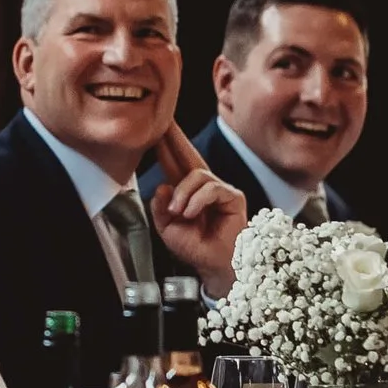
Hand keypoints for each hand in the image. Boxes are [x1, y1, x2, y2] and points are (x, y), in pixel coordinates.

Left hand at [147, 122, 248, 298]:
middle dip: (175, 137)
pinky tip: (191, 214)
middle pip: (188, 154)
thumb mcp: (167, 228)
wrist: (213, 265)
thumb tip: (163, 186)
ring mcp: (218, 189)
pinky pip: (211, 188)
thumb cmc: (195, 248)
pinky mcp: (232, 196)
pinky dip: (197, 200)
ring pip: (197, 175)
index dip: (165, 145)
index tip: (155, 127)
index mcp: (185, 192)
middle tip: (165, 122)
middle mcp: (202, 186)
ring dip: (183, 194)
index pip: (173, 162)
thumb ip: (160, 208)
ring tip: (178, 212)